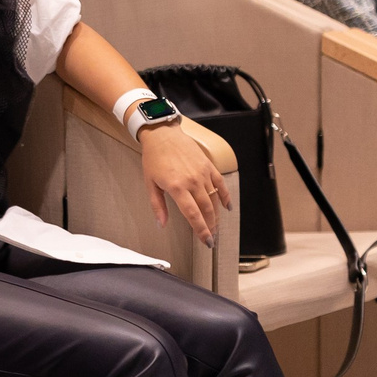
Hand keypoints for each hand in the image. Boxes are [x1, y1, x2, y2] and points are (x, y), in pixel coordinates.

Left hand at [141, 123, 227, 247]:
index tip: (206, 241)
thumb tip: (161, 224)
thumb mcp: (150, 184)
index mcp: (177, 188)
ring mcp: (203, 173)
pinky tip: (227, 207)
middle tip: (211, 237)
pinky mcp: (208, 166)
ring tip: (215, 226)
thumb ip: (157, 206)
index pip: (193, 215)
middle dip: (210, 226)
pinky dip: (225, 197)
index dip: (201, 230)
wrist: (162, 135)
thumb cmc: (154, 158)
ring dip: (216, 215)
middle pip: (206, 210)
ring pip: (214, 199)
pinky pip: (221, 184)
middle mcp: (192, 181)